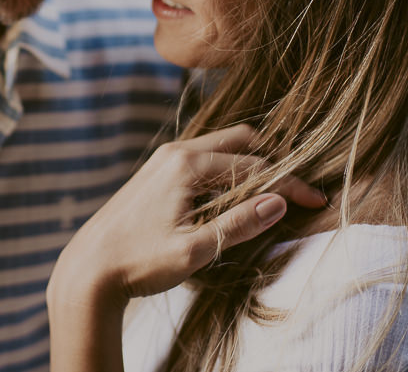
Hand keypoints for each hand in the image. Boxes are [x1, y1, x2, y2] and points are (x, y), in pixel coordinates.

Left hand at [49, 124, 325, 310]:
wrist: (89, 267)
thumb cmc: (139, 262)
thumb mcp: (194, 250)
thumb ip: (238, 224)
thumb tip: (279, 202)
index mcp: (187, 165)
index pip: (254, 166)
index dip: (290, 184)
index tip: (317, 201)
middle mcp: (176, 152)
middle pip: (240, 140)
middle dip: (274, 161)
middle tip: (299, 189)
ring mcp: (164, 159)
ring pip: (221, 147)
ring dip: (250, 164)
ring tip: (275, 193)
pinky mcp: (157, 171)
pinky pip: (204, 159)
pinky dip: (228, 170)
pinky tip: (237, 195)